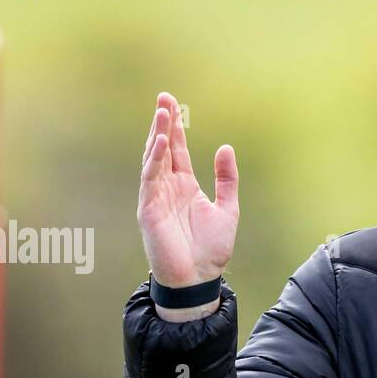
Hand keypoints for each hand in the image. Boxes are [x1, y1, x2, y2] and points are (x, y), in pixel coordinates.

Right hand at [137, 92, 238, 312]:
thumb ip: (227, 180)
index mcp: (185, 187)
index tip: (173, 104)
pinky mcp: (149, 210)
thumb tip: (225, 147)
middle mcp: (168, 189)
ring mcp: (156, 198)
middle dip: (162, 123)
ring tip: (162, 113)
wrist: (199, 279)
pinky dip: (154, 160)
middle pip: (162, 149)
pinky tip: (160, 142)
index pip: (177, 150)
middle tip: (164, 98)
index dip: (175, 127)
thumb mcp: (228, 209)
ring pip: (153, 159)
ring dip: (157, 136)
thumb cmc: (211, 250)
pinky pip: (149, 180)